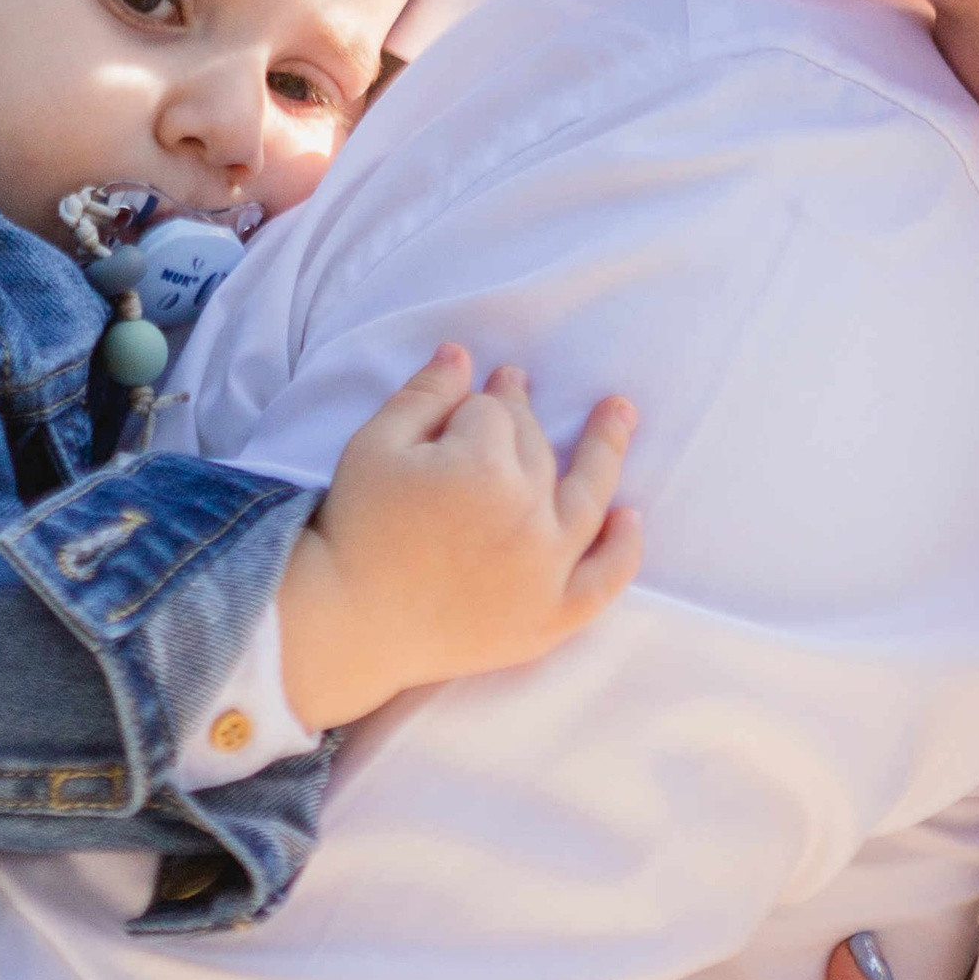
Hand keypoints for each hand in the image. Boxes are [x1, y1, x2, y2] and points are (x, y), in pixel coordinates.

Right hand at [275, 347, 639, 732]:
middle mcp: (527, 513)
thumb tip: (462, 354)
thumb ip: (423, 396)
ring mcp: (546, 569)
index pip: (495, 414)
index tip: (482, 386)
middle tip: (520, 389)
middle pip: (536, 447)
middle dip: (523, 415)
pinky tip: (631, 519)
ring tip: (621, 414)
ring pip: (589, 496)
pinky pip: (604, 582)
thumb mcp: (373, 447)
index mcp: (482, 466)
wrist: (347, 625)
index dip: (481, 400)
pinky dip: (624, 551)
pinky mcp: (549, 618)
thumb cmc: (354, 529)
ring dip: (607, 449)